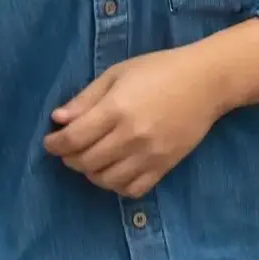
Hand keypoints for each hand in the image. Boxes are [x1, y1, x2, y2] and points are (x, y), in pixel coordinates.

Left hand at [47, 47, 229, 195]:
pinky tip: (114, 170)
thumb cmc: (159, 70)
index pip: (74, 139)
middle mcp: (131, 136)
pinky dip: (116, 185)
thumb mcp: (118, 73)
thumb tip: (58, 120)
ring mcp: (150, 155)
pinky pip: (132, 189)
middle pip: (86, 162)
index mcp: (117, 109)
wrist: (207, 82)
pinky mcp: (165, 167)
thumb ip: (86, 98)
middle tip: (69, 148)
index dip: (55, 144)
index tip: (50, 141)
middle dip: (69, 157)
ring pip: (106, 180)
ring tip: (91, 158)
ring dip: (90, 172)